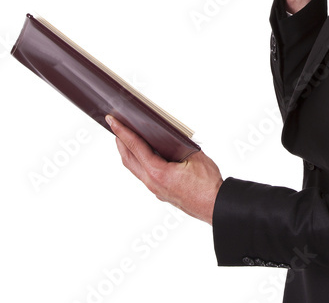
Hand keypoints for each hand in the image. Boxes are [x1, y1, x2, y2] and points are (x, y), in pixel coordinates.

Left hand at [106, 114, 222, 224]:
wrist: (215, 205)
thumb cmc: (207, 185)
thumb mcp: (194, 156)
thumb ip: (179, 145)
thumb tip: (169, 136)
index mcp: (158, 172)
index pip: (135, 147)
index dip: (123, 132)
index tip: (113, 121)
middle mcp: (153, 183)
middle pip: (129, 159)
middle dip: (120, 142)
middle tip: (115, 127)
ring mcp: (156, 189)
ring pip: (135, 168)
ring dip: (129, 153)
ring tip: (127, 139)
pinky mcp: (161, 192)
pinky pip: (145, 175)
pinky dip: (140, 162)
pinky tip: (145, 155)